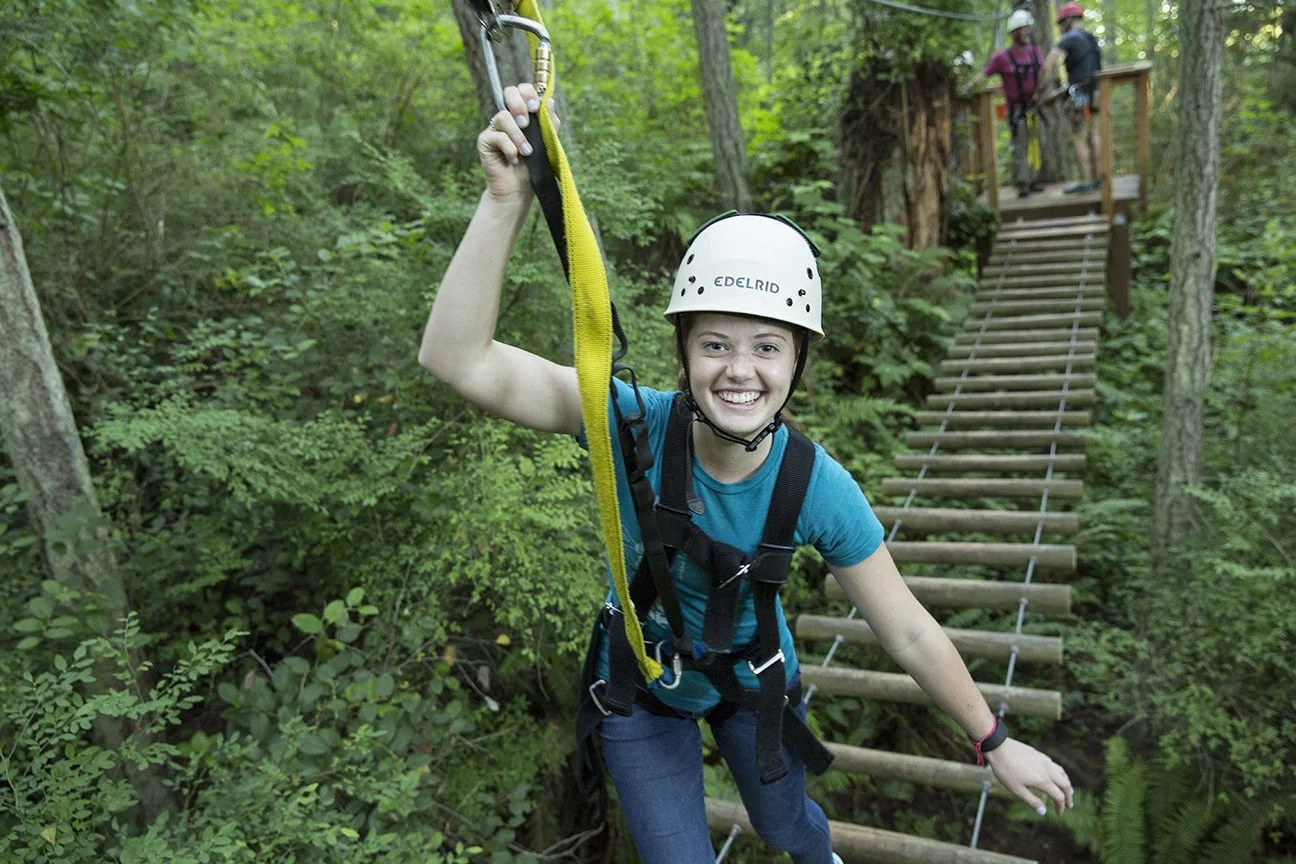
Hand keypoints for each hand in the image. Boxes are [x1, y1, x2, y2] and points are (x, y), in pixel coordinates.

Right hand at [476, 83, 559, 204]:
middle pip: (509, 92)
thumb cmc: (533, 166)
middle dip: (519, 105)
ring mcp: (495, 128)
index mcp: (523, 113)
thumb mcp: (546, 143)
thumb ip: (549, 123)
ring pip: (503, 117)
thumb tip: (549, 101)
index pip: (522, 90)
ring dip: (518, 136)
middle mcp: (508, 117)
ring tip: (526, 152)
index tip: (535, 107)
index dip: (528, 93)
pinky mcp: (485, 141)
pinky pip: (498, 136)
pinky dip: (510, 148)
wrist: (519, 189)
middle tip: (526, 123)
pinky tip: (513, 159)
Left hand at [984, 738, 1073, 814]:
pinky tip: (1055, 774)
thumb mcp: (1016, 789)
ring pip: (1062, 773)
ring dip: (1066, 783)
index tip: (1059, 814)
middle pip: (1065, 784)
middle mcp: (1047, 770)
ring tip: (1067, 790)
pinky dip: (1060, 773)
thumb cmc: (1005, 770)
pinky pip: (1055, 765)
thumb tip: (1044, 812)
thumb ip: (1032, 801)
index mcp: (1043, 781)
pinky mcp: (1039, 754)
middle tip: (1069, 805)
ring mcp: (1044, 761)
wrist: (998, 747)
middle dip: (1068, 796)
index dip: (1061, 806)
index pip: (1059, 796)